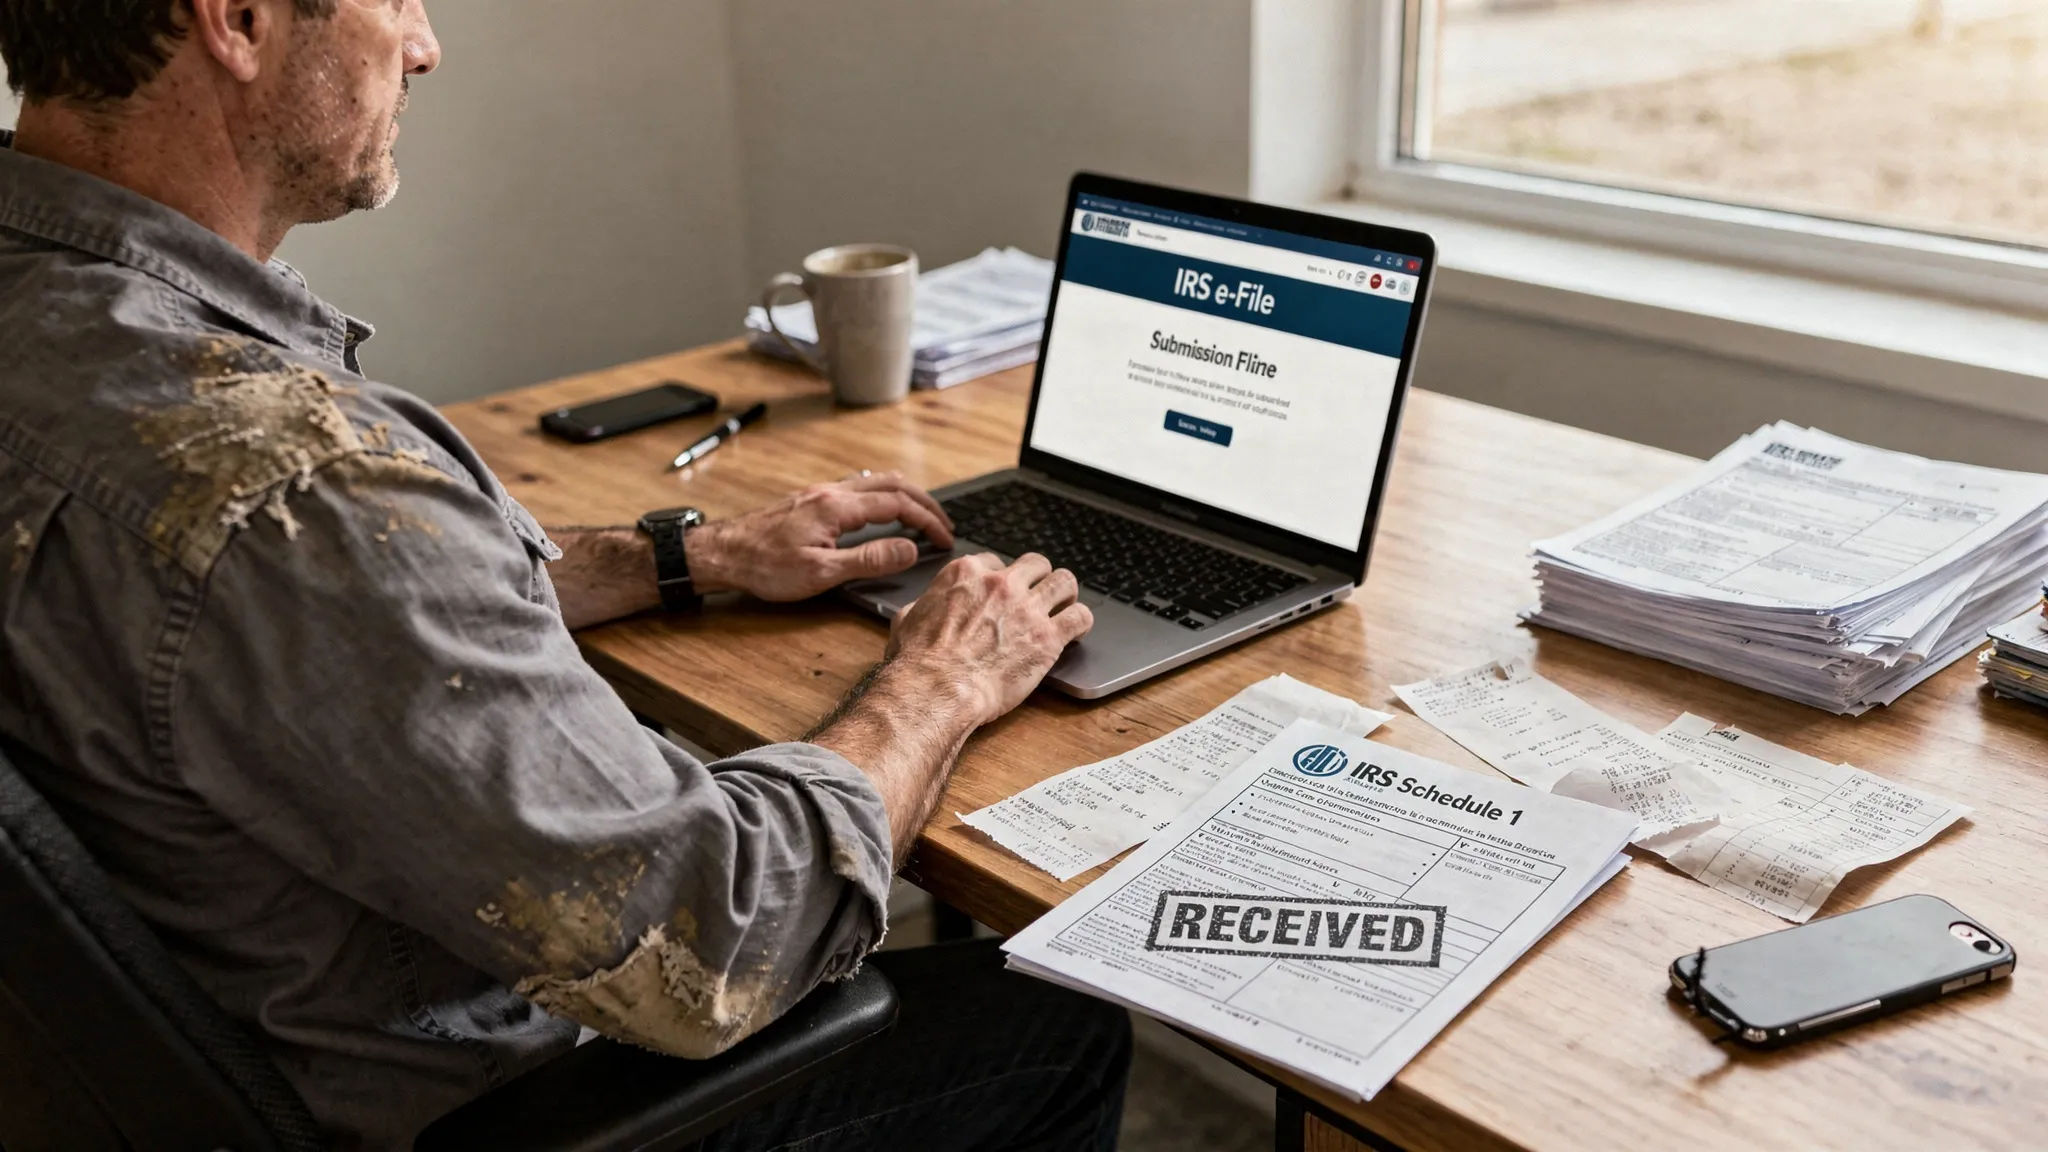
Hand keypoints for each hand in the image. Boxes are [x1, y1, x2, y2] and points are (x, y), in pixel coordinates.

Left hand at [685, 472, 954, 601]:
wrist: (722, 553)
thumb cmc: (764, 566)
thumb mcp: (821, 573)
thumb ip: (869, 560)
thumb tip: (909, 549)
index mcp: (838, 507)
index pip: (898, 505)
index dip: (928, 520)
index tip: (945, 538)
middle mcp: (831, 492)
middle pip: (893, 484)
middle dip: (924, 503)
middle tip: (944, 524)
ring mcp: (819, 492)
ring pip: (875, 481)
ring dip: (904, 496)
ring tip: (921, 516)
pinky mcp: (810, 500)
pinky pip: (857, 487)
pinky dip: (882, 496)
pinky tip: (879, 512)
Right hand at [882, 552, 1095, 726]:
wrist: (938, 689)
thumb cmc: (919, 662)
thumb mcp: (907, 621)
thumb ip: (921, 607)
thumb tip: (918, 610)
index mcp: (966, 574)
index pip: (995, 561)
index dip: (1002, 579)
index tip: (1004, 594)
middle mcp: (1000, 584)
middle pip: (1036, 564)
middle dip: (1038, 579)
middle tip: (1038, 597)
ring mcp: (1027, 608)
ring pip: (1065, 581)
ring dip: (1065, 594)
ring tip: (1064, 607)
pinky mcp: (1047, 637)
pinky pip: (1080, 616)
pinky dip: (1081, 622)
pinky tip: (1076, 631)